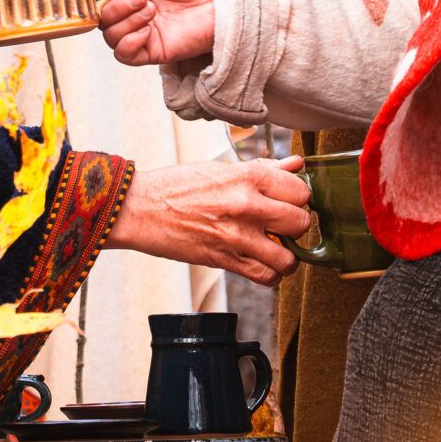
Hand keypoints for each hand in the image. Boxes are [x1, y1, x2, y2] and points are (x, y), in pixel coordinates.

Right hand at [89, 0, 215, 66]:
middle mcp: (128, 9)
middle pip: (99, 13)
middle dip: (118, 2)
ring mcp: (138, 30)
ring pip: (108, 34)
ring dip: (126, 20)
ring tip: (151, 9)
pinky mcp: (150, 50)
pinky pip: (123, 54)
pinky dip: (129, 42)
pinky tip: (148, 29)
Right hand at [106, 156, 312, 283]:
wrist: (138, 208)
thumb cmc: (176, 186)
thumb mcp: (220, 169)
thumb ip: (263, 169)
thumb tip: (296, 165)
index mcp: (247, 176)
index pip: (301, 191)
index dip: (297, 198)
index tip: (288, 202)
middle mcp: (247, 205)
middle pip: (301, 222)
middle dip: (294, 226)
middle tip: (281, 225)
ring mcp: (237, 236)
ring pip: (289, 257)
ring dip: (285, 255)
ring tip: (273, 248)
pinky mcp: (225, 261)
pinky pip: (266, 277)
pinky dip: (269, 274)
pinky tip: (260, 263)